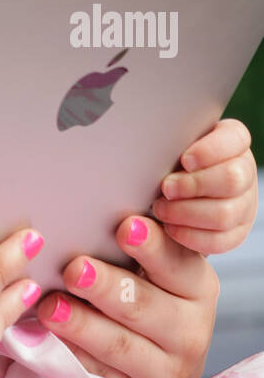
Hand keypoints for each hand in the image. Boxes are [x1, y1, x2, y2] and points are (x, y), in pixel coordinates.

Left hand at [36, 212, 218, 377]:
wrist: (161, 356)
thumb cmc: (146, 290)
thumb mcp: (155, 268)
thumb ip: (137, 241)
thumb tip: (91, 203)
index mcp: (196, 285)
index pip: (176, 263)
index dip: (151, 246)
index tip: (125, 226)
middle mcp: (190, 329)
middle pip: (143, 305)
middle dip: (107, 286)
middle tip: (75, 268)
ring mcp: (168, 368)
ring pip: (121, 345)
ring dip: (83, 324)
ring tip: (52, 306)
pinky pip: (103, 375)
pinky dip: (75, 354)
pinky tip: (53, 338)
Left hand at [151, 118, 257, 253]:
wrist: (166, 203)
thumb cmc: (161, 168)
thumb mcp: (159, 158)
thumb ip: (153, 165)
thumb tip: (135, 218)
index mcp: (229, 141)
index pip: (235, 137)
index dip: (210, 150)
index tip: (184, 160)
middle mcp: (242, 171)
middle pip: (232, 179)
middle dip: (193, 185)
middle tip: (165, 188)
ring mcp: (243, 203)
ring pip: (225, 213)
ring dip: (187, 213)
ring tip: (161, 209)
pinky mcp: (236, 232)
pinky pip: (220, 241)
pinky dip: (190, 236)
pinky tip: (170, 227)